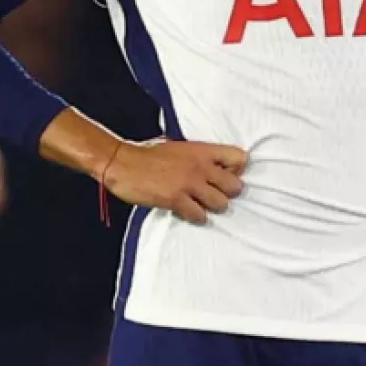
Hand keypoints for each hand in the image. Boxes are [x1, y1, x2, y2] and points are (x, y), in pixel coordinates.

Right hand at [103, 138, 247, 223]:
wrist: (125, 163)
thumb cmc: (152, 155)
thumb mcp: (182, 148)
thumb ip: (201, 157)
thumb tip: (218, 168)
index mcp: (203, 150)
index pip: (239, 158)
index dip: (237, 170)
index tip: (227, 176)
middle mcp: (201, 166)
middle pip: (235, 186)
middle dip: (228, 193)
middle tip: (215, 194)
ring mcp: (190, 183)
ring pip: (221, 204)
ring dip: (213, 207)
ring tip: (201, 204)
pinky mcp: (177, 200)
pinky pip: (199, 215)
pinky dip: (196, 217)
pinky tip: (188, 211)